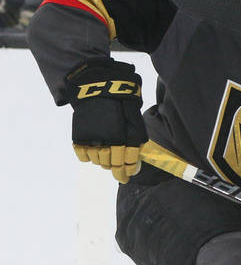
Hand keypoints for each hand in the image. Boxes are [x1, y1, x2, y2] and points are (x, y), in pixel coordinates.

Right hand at [64, 59, 145, 183]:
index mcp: (126, 137)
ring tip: (106, 153)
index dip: (127, 173)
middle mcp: (110, 141)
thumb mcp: (134, 120)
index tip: (126, 176)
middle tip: (118, 170)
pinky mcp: (79, 137)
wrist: (97, 87)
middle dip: (116, 169)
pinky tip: (93, 148)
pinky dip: (88, 156)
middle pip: (112, 165)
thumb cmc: (120, 104)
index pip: (127, 163)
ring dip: (103, 161)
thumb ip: (136, 141)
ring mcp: (94, 140)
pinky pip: (84, 157)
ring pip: (98, 162)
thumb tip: (135, 162)